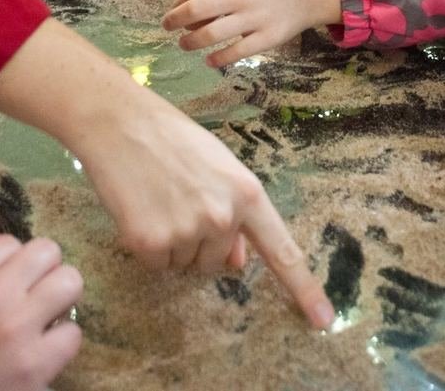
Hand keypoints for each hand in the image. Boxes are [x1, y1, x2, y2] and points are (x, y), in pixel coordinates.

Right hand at [0, 19, 335, 329]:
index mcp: (248, 194)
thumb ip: (236, 214)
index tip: (323, 319)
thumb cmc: (174, 141)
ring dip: (172, 244)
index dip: (304, 288)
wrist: (121, 124)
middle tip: (179, 201)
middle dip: (200, 244)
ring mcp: (186, 231)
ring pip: (185, 265)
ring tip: (159, 200)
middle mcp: (222, 217)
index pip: (282, 251)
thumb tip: (238, 261)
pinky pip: (156, 265)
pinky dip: (147, 246)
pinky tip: (140, 210)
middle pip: (218, 263)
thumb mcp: (219, 169)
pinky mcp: (150, 242)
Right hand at [0, 235, 81, 390]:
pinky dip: (62, 340)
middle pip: (48, 252)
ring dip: (59, 296)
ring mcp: (19, 330)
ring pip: (71, 283)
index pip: (9, 243)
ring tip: (46, 312)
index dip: (7, 262)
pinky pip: (73, 334)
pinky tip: (45, 347)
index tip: (3, 279)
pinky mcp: (36, 365)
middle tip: (32, 289)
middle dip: (41, 268)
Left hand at [163, 0, 340, 68]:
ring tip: (184, 45)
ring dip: (191, 42)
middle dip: (174, 22)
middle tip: (167, 29)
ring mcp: (254, 18)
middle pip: (196, 11)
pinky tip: (210, 61)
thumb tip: (187, 14)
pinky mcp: (268, 38)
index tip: (171, 14)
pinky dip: (217, 59)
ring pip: (211, 34)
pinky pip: (235, 52)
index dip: (177, 5)